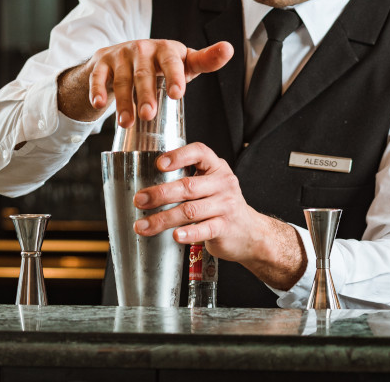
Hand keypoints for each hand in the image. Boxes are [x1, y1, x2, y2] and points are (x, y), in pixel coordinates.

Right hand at [60, 39, 232, 126]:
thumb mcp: (184, 62)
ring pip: (121, 78)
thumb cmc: (161, 64)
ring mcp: (120, 54)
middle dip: (145, 94)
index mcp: (166, 49)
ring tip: (126, 123)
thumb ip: (206, 60)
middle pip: (144, 72)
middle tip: (149, 115)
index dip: (175, 76)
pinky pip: (98, 76)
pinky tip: (98, 105)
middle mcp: (142, 48)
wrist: (124, 56)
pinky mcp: (102, 62)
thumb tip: (230, 49)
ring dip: (122, 100)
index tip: (178, 95)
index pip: (171, 60)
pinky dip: (97, 90)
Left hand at [131, 142, 306, 289]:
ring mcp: (226, 206)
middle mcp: (223, 183)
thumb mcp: (211, 184)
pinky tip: (175, 236)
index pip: (199, 153)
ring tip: (143, 225)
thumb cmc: (221, 204)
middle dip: (160, 193)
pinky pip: (204, 229)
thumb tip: (148, 184)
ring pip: (190, 210)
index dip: (179, 156)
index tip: (159, 164)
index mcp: (216, 167)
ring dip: (163, 219)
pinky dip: (188, 233)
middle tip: (139, 200)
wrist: (250, 232)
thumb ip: (189, 179)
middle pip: (188, 186)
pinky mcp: (225, 227)